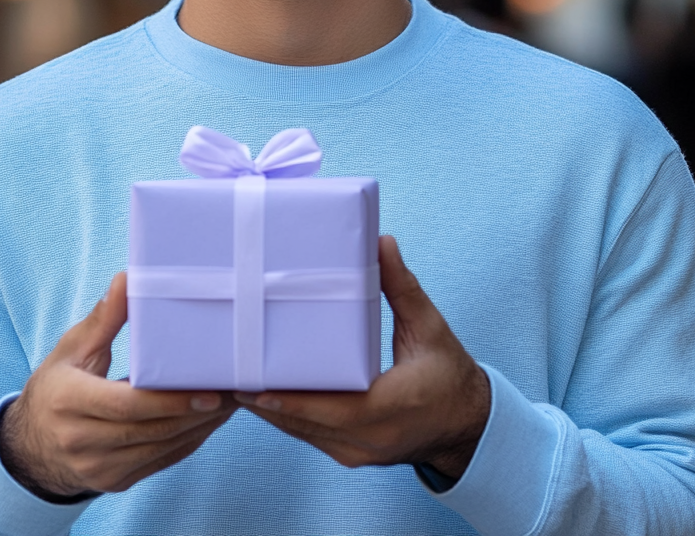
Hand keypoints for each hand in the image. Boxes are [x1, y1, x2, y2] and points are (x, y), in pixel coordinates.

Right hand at [0, 273, 234, 498]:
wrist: (31, 445)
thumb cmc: (56, 386)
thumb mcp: (71, 348)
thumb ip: (103, 318)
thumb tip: (127, 279)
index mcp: (68, 401)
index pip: (125, 405)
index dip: (169, 400)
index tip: (206, 391)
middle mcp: (80, 440)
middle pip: (149, 429)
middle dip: (194, 412)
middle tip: (232, 390)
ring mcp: (98, 467)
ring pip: (160, 449)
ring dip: (199, 427)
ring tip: (230, 402)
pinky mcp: (114, 481)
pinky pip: (160, 462)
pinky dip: (188, 442)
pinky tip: (208, 421)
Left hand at [233, 236, 489, 479]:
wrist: (468, 424)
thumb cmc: (450, 374)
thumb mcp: (430, 327)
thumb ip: (402, 287)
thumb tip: (382, 242)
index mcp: (389, 408)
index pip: (328, 409)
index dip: (287, 399)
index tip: (250, 383)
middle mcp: (367, 439)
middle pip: (302, 423)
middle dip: (263, 398)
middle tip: (226, 369)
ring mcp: (356, 452)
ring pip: (300, 432)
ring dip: (269, 408)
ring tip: (233, 377)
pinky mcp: (350, 452)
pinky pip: (309, 435)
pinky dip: (286, 415)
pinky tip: (261, 393)